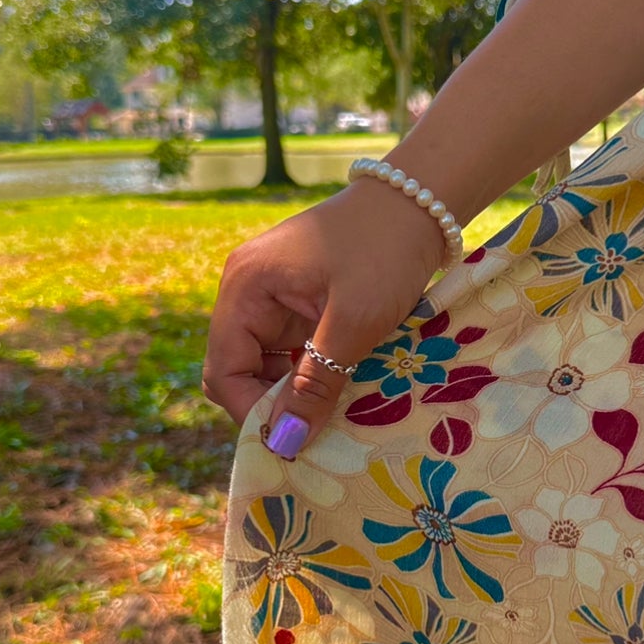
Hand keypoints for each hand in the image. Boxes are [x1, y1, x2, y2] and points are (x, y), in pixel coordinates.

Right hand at [202, 180, 447, 449]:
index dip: (251, 411)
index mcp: (245, 288)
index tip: (294, 441)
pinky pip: (294, 351)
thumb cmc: (384, 252)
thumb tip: (283, 442)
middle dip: (273, 405)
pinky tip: (343, 388)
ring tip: (334, 414)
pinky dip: (314, 373)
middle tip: (318, 432)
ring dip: (297, 392)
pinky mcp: (302, 301)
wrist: (421, 200)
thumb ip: (315, 383)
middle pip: (240, 371)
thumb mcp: (352, 322)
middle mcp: (248, 292)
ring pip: (269, 365)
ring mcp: (275, 296)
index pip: (223, 371)